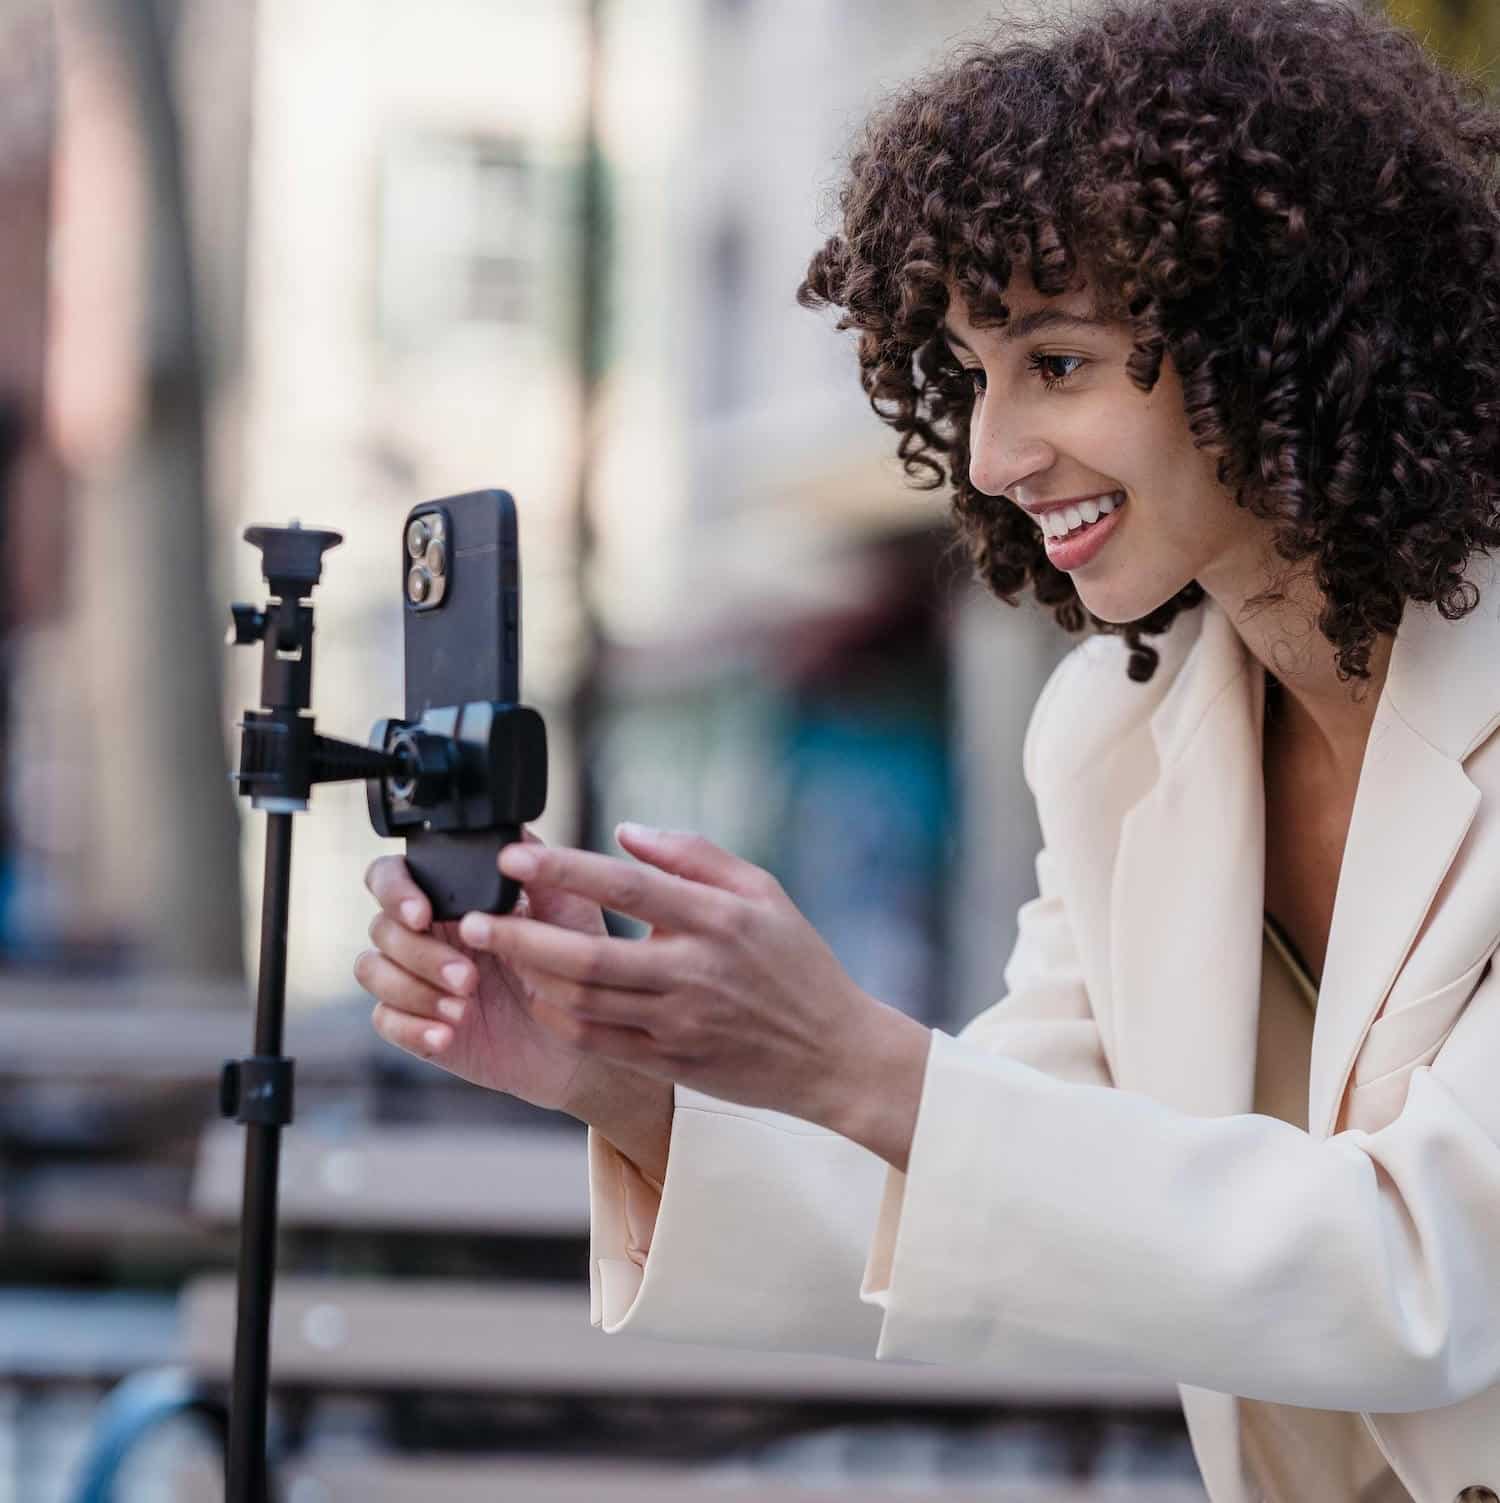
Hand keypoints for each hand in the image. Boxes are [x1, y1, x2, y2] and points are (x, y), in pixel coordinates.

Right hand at [356, 829, 646, 1114]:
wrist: (582, 1038)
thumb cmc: (577, 968)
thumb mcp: (568, 914)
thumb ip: (539, 871)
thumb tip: (510, 840)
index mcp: (454, 899)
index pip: (392, 876)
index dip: (394, 890)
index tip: (422, 914)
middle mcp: (429, 934)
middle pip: (382, 926)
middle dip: (420, 952)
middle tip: (469, 977)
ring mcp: (418, 978)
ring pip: (372, 969)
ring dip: (412, 988)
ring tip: (462, 1007)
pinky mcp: (417, 1022)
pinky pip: (384, 1019)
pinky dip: (411, 1027)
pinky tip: (447, 1035)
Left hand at [454, 823, 931, 1160]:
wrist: (831, 1052)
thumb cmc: (795, 961)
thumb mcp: (761, 890)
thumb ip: (693, 855)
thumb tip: (624, 831)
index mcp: (718, 920)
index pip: (626, 887)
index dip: (564, 870)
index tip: (514, 858)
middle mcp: (695, 972)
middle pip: (587, 956)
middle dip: (518, 937)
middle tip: (469, 920)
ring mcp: (680, 1024)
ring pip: (583, 1004)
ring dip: (530, 978)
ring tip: (496, 951)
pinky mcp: (672, 1062)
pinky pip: (598, 1041)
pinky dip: (560, 1018)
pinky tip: (539, 994)